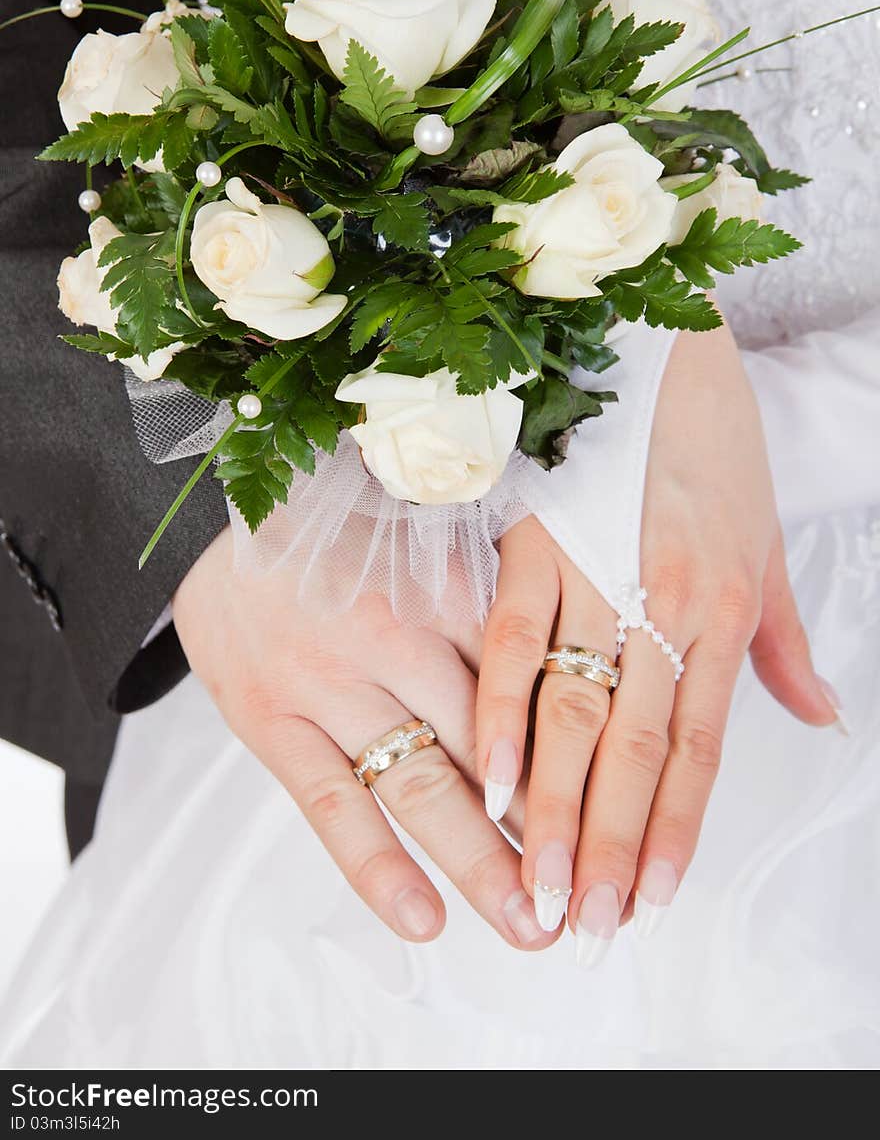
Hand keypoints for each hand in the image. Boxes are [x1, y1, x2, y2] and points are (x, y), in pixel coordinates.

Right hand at [172, 527, 552, 949]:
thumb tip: (566, 690)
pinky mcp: (272, 721)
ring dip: (479, 862)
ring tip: (530, 927)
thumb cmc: (337, 541)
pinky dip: (377, 866)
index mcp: (444, 583)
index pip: (529, 683)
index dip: (577, 755)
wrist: (210, 529)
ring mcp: (329, 682)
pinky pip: (333, 805)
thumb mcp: (424, 545)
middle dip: (546, 826)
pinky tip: (423, 919)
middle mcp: (393, 633)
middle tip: (594, 894)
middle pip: (488, 743)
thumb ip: (489, 606)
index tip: (618, 815)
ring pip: (420, 783)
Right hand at [476, 324, 838, 961]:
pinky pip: (511, 639)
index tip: (651, 895)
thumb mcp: (767, 539)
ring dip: (552, 803)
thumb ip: (783, 640)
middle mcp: (662, 598)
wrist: (662, 337)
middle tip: (584, 920)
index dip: (673, 828)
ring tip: (538, 878)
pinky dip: (500, 711)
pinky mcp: (534, 536)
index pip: (696, 744)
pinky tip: (489, 776)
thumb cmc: (713, 439)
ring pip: (572, 707)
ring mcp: (594, 567)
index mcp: (723, 604)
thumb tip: (820, 716)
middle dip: (607, 842)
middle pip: (631, 744)